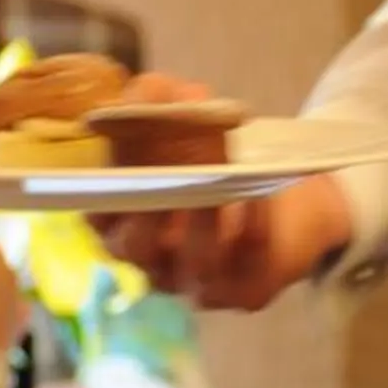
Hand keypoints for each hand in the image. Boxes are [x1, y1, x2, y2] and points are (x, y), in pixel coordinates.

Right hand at [91, 74, 350, 311]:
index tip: (125, 158)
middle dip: (150, 213)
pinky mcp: (244, 290)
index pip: (96, 215)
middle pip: (135, 250)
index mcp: (124, 219)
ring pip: (191, 267)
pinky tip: (258, 196)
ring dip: (203, 224)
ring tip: (221, 185)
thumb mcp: (181, 109)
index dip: (106, 190)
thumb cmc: (214, 151)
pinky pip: (244, 270)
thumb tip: (140, 97)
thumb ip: (154, 96)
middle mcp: (153, 259)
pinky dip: (251, 230)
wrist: (290, 195)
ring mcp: (196, 281)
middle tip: (170, 176)